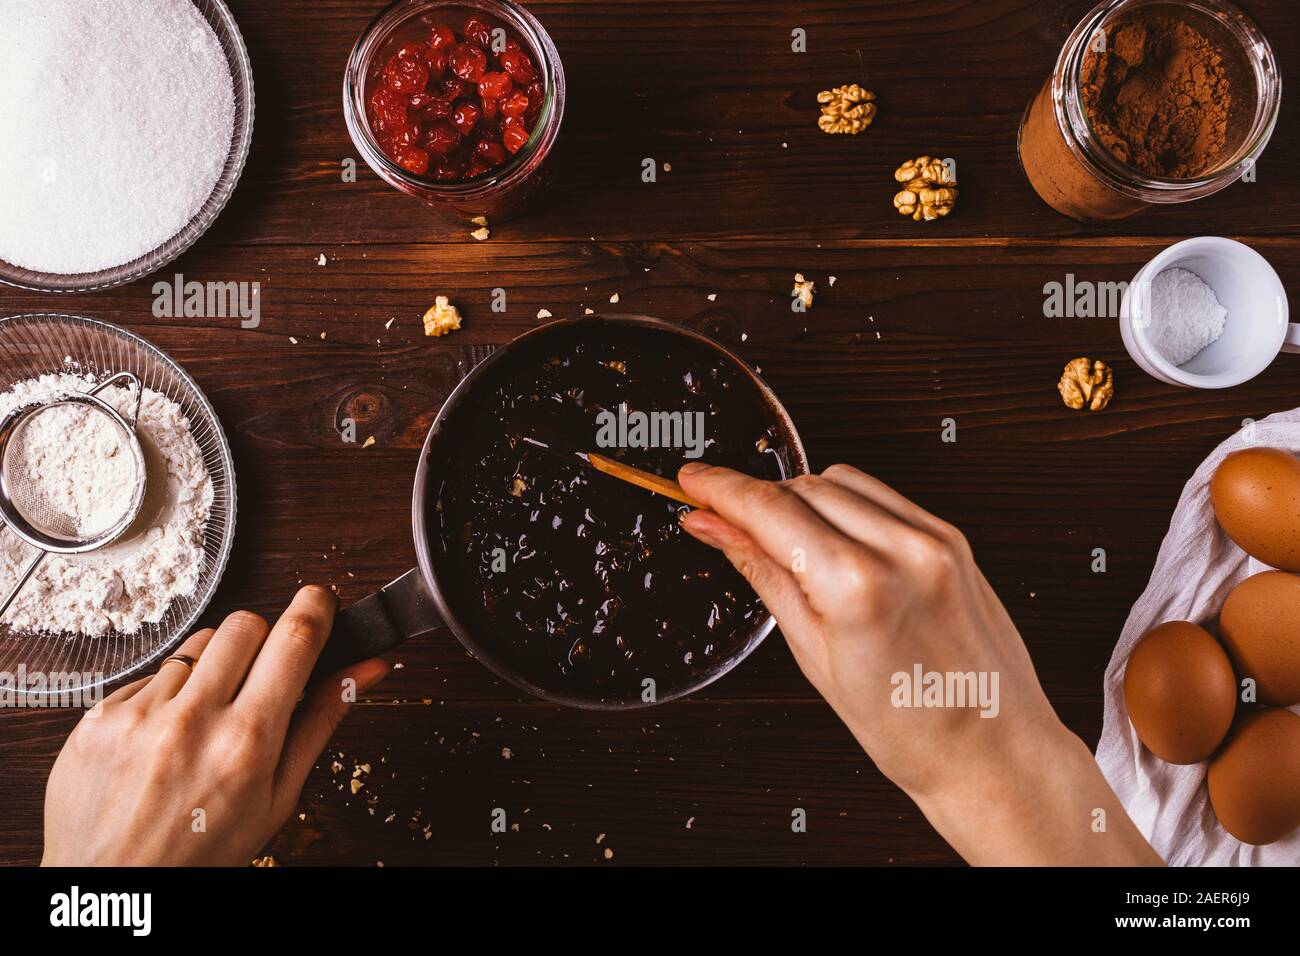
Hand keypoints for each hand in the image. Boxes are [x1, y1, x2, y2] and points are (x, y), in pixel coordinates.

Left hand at [42, 586, 389, 865]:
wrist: (112, 886)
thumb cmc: (200, 851)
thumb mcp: (279, 795)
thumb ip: (322, 721)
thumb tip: (366, 670)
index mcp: (247, 741)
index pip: (295, 637)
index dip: (317, 606)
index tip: (321, 602)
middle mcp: (192, 721)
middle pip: (246, 622)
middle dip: (264, 639)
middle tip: (261, 678)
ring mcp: (141, 714)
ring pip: (196, 645)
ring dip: (212, 668)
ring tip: (206, 720)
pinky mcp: (101, 713)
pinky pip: (150, 673)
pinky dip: (167, 694)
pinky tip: (166, 736)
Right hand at [678, 463, 1159, 865]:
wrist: (993, 752)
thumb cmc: (911, 728)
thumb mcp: (814, 657)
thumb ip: (763, 574)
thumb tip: (716, 529)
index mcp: (858, 588)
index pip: (770, 510)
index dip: (721, 488)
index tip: (693, 480)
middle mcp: (903, 551)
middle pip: (803, 486)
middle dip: (758, 499)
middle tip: (725, 522)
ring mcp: (935, 540)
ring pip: (842, 480)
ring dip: (801, 498)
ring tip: (785, 542)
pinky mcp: (953, 539)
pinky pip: (883, 496)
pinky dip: (845, 506)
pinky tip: (832, 541)